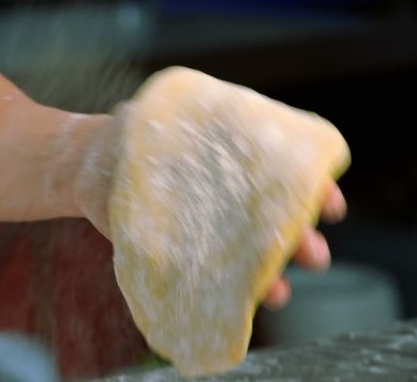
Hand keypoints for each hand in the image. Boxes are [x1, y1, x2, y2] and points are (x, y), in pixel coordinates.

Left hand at [68, 113, 347, 309]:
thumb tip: (139, 115)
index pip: (286, 166)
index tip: (328, 201)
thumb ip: (155, 120)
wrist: (87, 168)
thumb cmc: (125, 136)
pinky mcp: (188, 251)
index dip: (312, 184)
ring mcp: (212, 223)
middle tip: (313, 255)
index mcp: (234, 150)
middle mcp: (232, 189)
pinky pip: (218, 273)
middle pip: (278, 214)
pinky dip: (234, 288)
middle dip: (300, 236)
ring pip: (253, 248)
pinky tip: (242, 301)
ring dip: (272, 270)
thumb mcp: (142, 118)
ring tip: (278, 291)